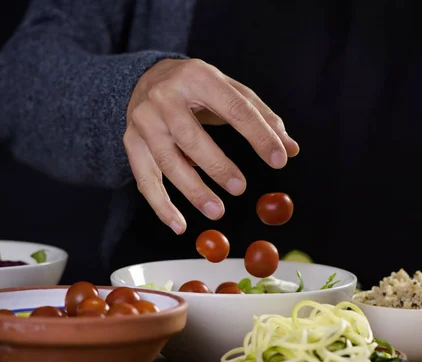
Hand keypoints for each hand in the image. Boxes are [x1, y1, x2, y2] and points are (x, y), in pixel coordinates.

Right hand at [124, 58, 298, 233]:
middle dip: (217, 166)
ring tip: (217, 210)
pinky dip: (161, 206)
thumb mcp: (230, 91)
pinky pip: (145, 179)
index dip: (258, 135)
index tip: (279, 160)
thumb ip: (262, 117)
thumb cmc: (197, 88)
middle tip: (240, 188)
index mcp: (198, 77)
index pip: (234, 108)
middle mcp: (166, 97)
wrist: (146, 78)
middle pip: (191, 137)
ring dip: (192, 190)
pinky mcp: (131, 142)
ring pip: (167, 161)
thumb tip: (291, 148)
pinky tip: (179, 224)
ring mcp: (145, 121)